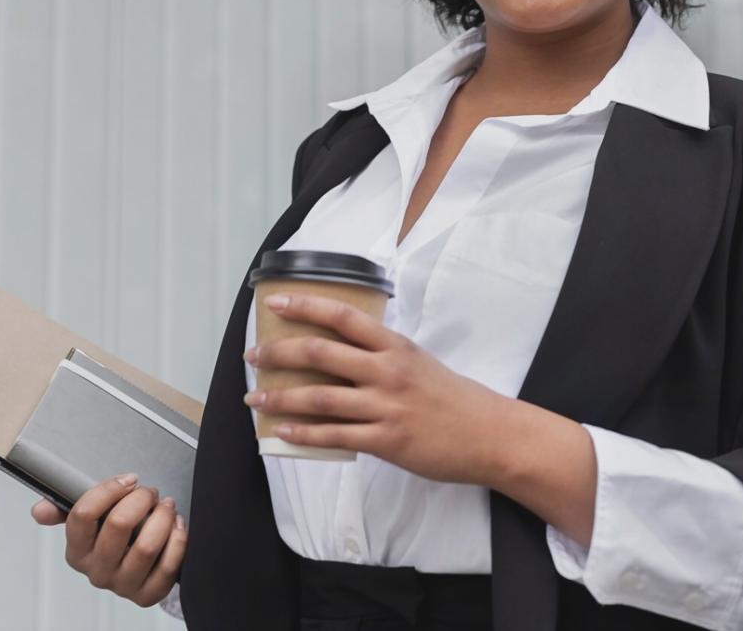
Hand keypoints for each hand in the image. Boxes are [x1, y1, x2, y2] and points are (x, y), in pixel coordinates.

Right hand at [29, 474, 185, 607]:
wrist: (142, 566)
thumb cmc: (116, 536)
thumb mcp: (90, 520)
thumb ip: (64, 509)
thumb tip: (39, 510)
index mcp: (77, 552)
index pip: (83, 514)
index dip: (110, 489)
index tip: (128, 479)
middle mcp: (97, 572)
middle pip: (118, 524)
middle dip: (140, 498)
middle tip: (150, 492)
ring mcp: (123, 586)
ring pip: (147, 545)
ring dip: (162, 517)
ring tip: (166, 506)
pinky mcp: (148, 595)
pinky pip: (168, 565)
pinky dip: (177, 538)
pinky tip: (176, 525)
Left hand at [243, 292, 513, 485]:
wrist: (488, 434)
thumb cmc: (452, 396)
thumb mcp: (418, 360)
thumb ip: (381, 354)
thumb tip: (340, 349)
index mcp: (394, 345)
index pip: (342, 317)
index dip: (305, 306)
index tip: (276, 302)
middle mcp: (386, 371)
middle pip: (320, 354)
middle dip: (278, 353)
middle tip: (253, 355)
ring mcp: (385, 406)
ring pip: (319, 398)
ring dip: (280, 398)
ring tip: (255, 398)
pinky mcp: (386, 440)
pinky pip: (334, 436)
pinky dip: (303, 434)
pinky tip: (281, 432)